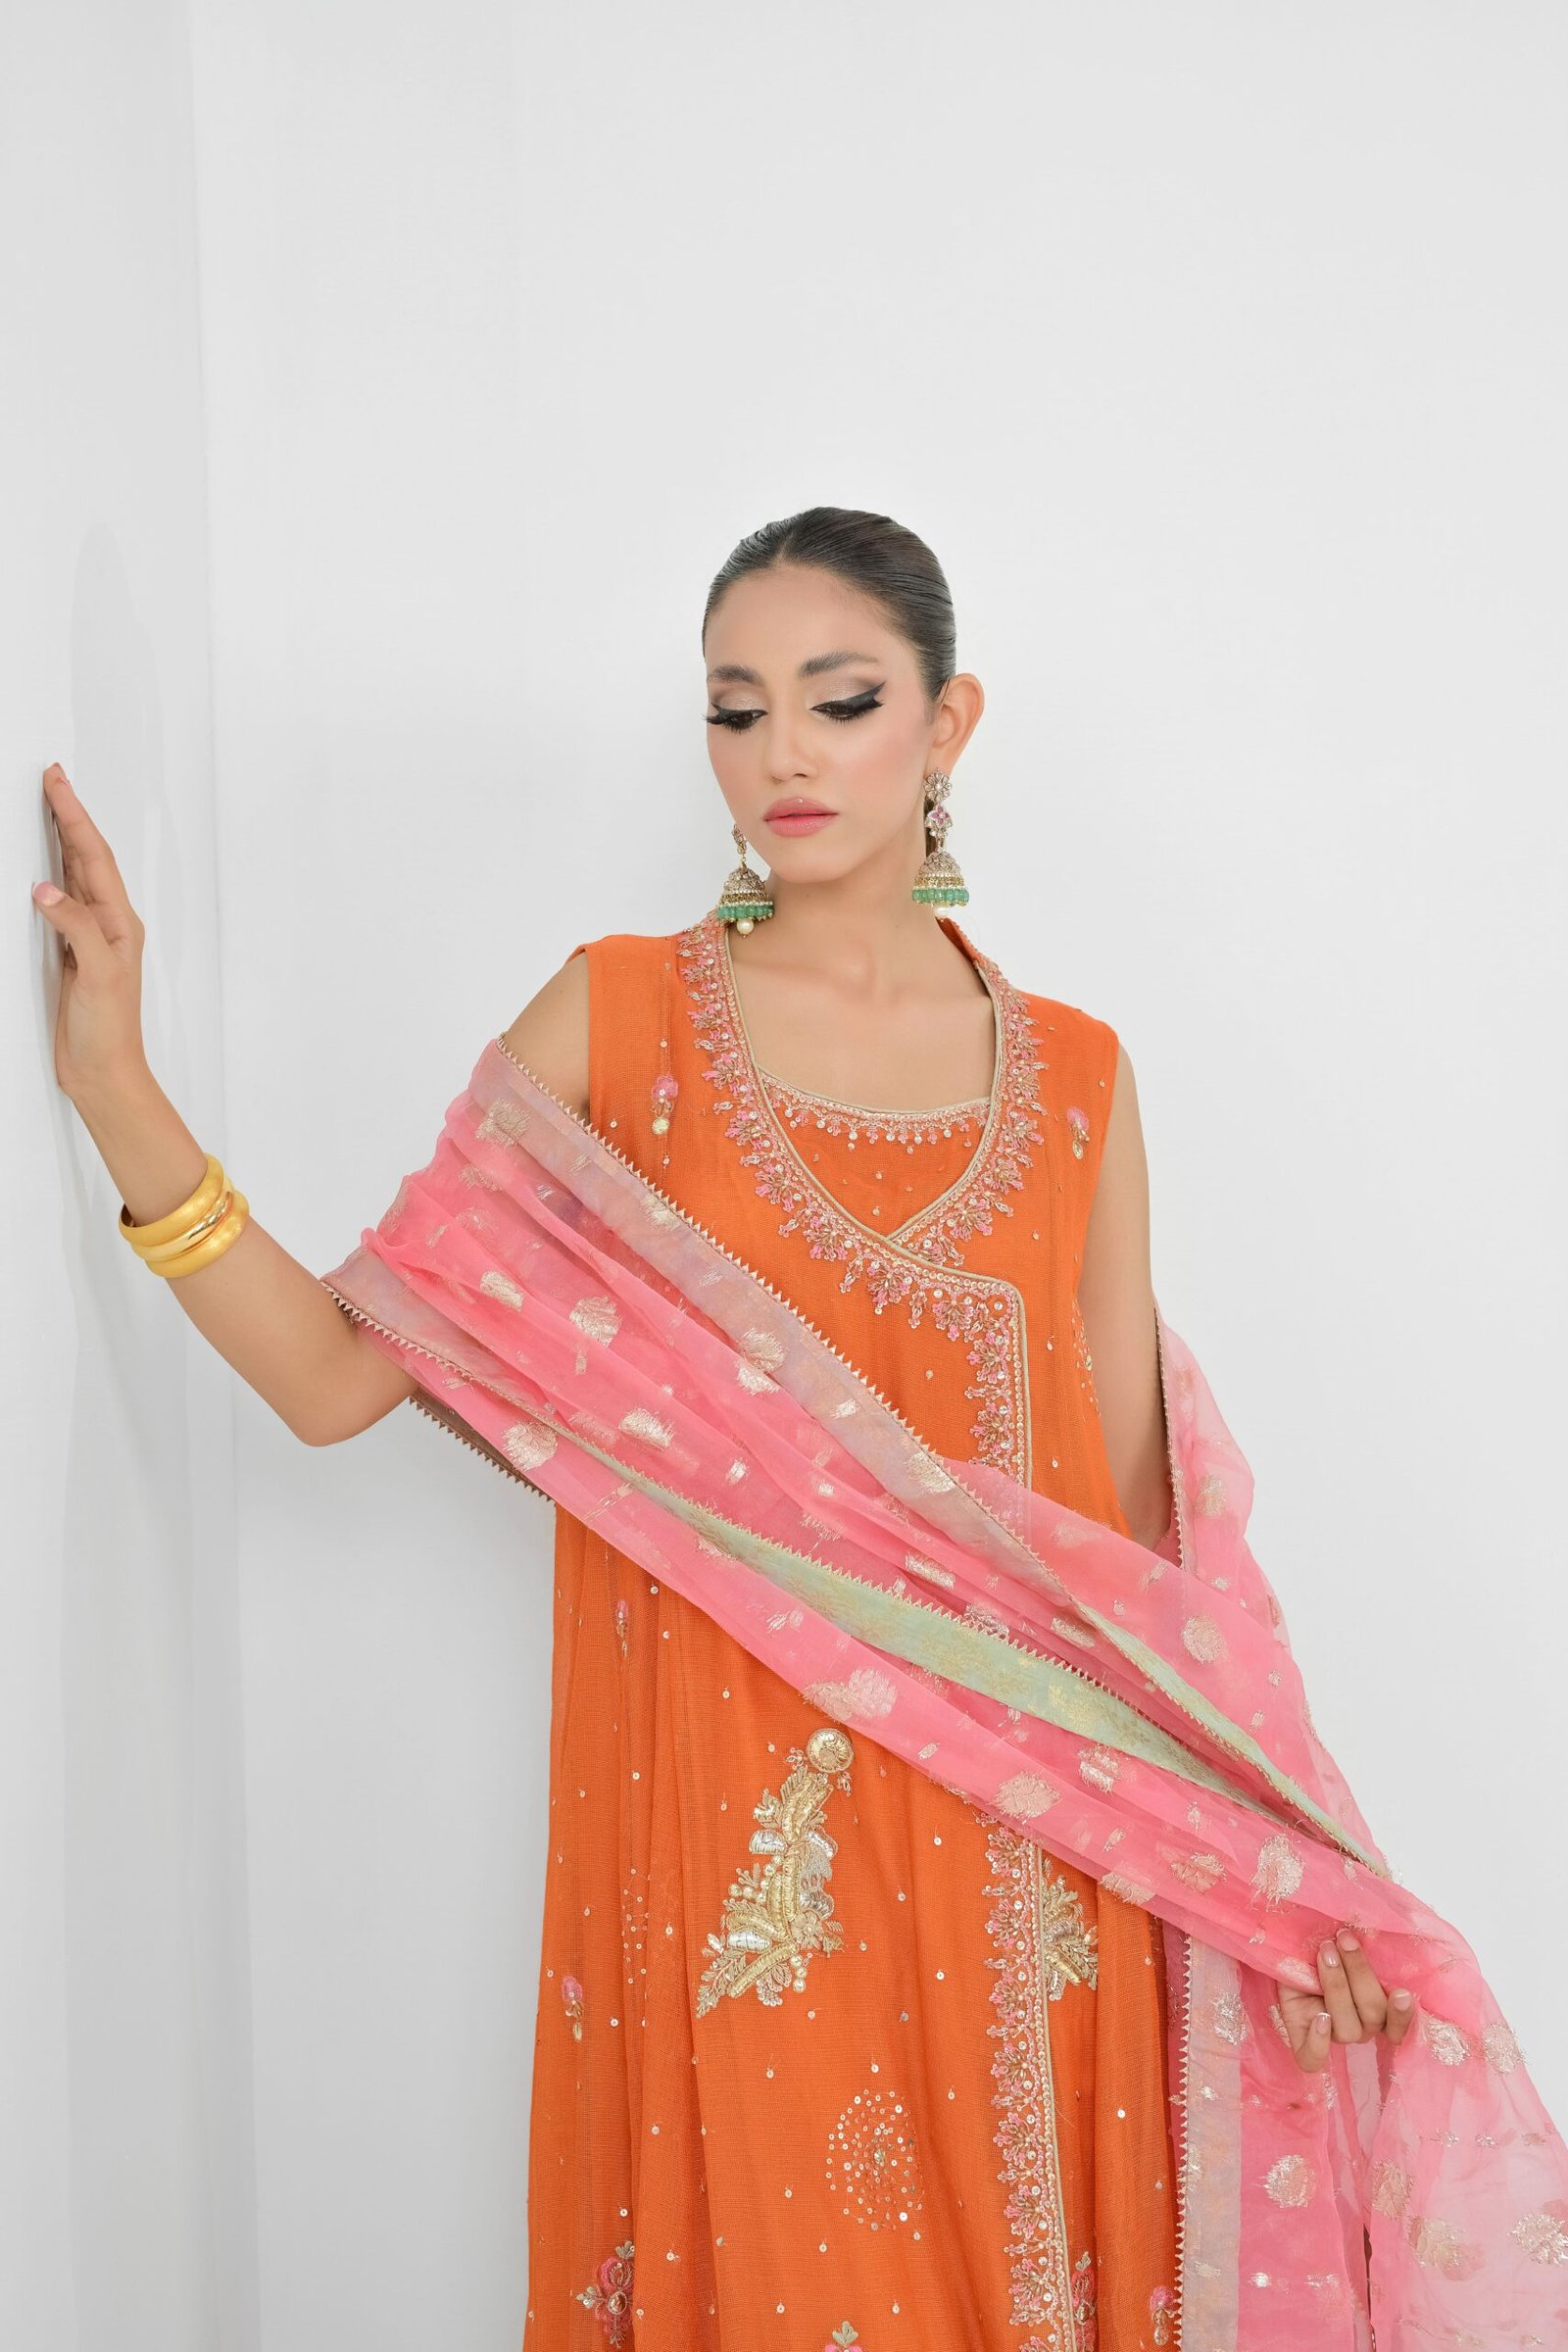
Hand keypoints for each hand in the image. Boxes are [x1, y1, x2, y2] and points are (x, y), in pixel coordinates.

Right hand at [32, 763, 150, 1104]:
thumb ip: (75, 928)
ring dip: (59, 840)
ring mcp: (86, 938)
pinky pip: (56, 903)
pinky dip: (46, 876)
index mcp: (118, 922)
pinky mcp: (67, 954)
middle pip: (83, 857)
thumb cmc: (109, 1031)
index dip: (73, 817)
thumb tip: (47, 889)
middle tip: (50, 779)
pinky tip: (37, 867)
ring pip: (71, 876)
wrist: (102, 1072)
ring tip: (45, 807)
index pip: (92, 857)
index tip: (56, 783)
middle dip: (66, 816)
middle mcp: (105, 924)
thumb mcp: (97, 975)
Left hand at [1281, 1924, 1418, 2072]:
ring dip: (1337, 1986)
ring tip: (1324, 1953)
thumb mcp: (1342, 1947)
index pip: (1399, 2026)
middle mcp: (1361, 2027)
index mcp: (1378, 2009)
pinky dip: (1319, 2042)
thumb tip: (1370, 1928)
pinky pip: (1314, 2058)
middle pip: (1373, 2015)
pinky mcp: (1304, 2045)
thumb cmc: (1322, 1951)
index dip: (1403, 2016)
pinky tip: (1320, 2018)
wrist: (1286, 1955)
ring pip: (1348, 2028)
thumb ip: (1361, 1949)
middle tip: (1342, 1939)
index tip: (1404, 1992)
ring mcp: (1334, 2037)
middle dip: (1358, 1973)